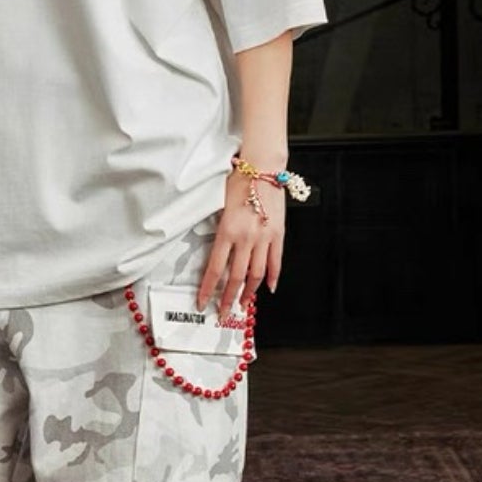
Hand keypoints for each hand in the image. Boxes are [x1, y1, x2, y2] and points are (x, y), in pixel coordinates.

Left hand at [196, 171, 284, 321]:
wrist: (264, 168)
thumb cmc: (239, 181)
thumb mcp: (219, 206)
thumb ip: (218, 230)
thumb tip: (215, 252)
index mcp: (227, 231)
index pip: (215, 269)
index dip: (208, 289)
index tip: (202, 302)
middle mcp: (246, 238)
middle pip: (235, 278)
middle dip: (228, 299)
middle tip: (223, 313)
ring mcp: (264, 237)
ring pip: (256, 274)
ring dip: (249, 293)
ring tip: (244, 305)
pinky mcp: (278, 234)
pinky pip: (276, 261)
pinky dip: (273, 277)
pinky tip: (269, 288)